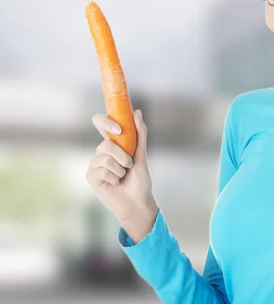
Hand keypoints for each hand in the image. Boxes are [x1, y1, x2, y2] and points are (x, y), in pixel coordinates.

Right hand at [86, 109, 158, 242]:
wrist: (137, 201)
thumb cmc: (140, 180)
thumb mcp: (142, 155)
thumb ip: (140, 133)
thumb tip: (136, 112)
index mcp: (114, 143)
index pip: (101, 123)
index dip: (105, 122)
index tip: (118, 130)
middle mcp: (102, 152)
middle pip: (105, 144)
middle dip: (122, 156)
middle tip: (129, 165)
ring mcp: (95, 164)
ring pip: (105, 158)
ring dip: (120, 169)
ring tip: (122, 176)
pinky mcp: (91, 176)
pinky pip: (101, 170)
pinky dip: (113, 177)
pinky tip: (115, 183)